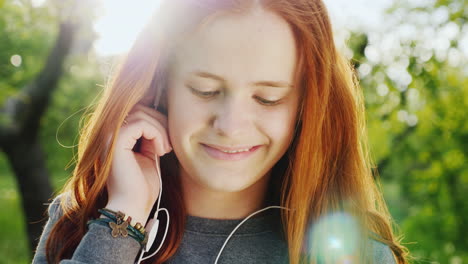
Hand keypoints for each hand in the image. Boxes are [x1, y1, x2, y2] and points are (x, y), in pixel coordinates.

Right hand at [104, 103, 171, 224]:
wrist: (132, 208)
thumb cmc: (142, 187)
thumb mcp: (149, 156)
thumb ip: (150, 138)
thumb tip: (160, 119)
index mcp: (114, 138)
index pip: (137, 112)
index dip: (157, 121)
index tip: (167, 142)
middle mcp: (108, 134)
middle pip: (139, 109)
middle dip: (160, 123)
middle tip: (170, 144)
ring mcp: (109, 137)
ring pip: (141, 115)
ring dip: (160, 130)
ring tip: (166, 149)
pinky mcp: (115, 141)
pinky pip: (141, 124)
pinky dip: (156, 134)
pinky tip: (161, 151)